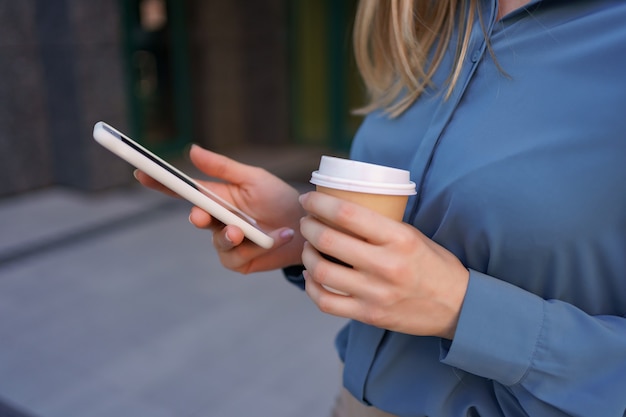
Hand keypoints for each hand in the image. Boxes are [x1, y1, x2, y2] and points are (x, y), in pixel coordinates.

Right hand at [135, 145, 305, 272]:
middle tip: (202, 216)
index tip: (141, 172)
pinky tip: (277, 237)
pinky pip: (235, 257)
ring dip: (234, 236)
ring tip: (255, 232)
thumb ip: (222, 168)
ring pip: (217, 241)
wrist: (306, 226)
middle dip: (199, 217)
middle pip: (196, 218)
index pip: (184, 191)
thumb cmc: (279, 198)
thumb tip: (192, 150)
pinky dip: (256, 248)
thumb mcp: (252, 178)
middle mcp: (218, 220)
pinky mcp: (238, 261)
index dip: (161, 184)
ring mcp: (227, 242)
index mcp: (218, 197)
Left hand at [299, 191, 468, 338]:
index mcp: (399, 238)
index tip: (308, 199)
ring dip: (307, 255)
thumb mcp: (413, 235)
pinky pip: (326, 302)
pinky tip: (312, 275)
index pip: (347, 214)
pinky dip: (312, 287)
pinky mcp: (369, 315)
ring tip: (309, 247)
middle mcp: (386, 265)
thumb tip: (342, 210)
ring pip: (322, 272)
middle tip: (306, 222)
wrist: (457, 306)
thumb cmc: (433, 264)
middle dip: (308, 227)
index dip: (318, 204)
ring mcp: (376, 293)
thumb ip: (380, 226)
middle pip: (328, 241)